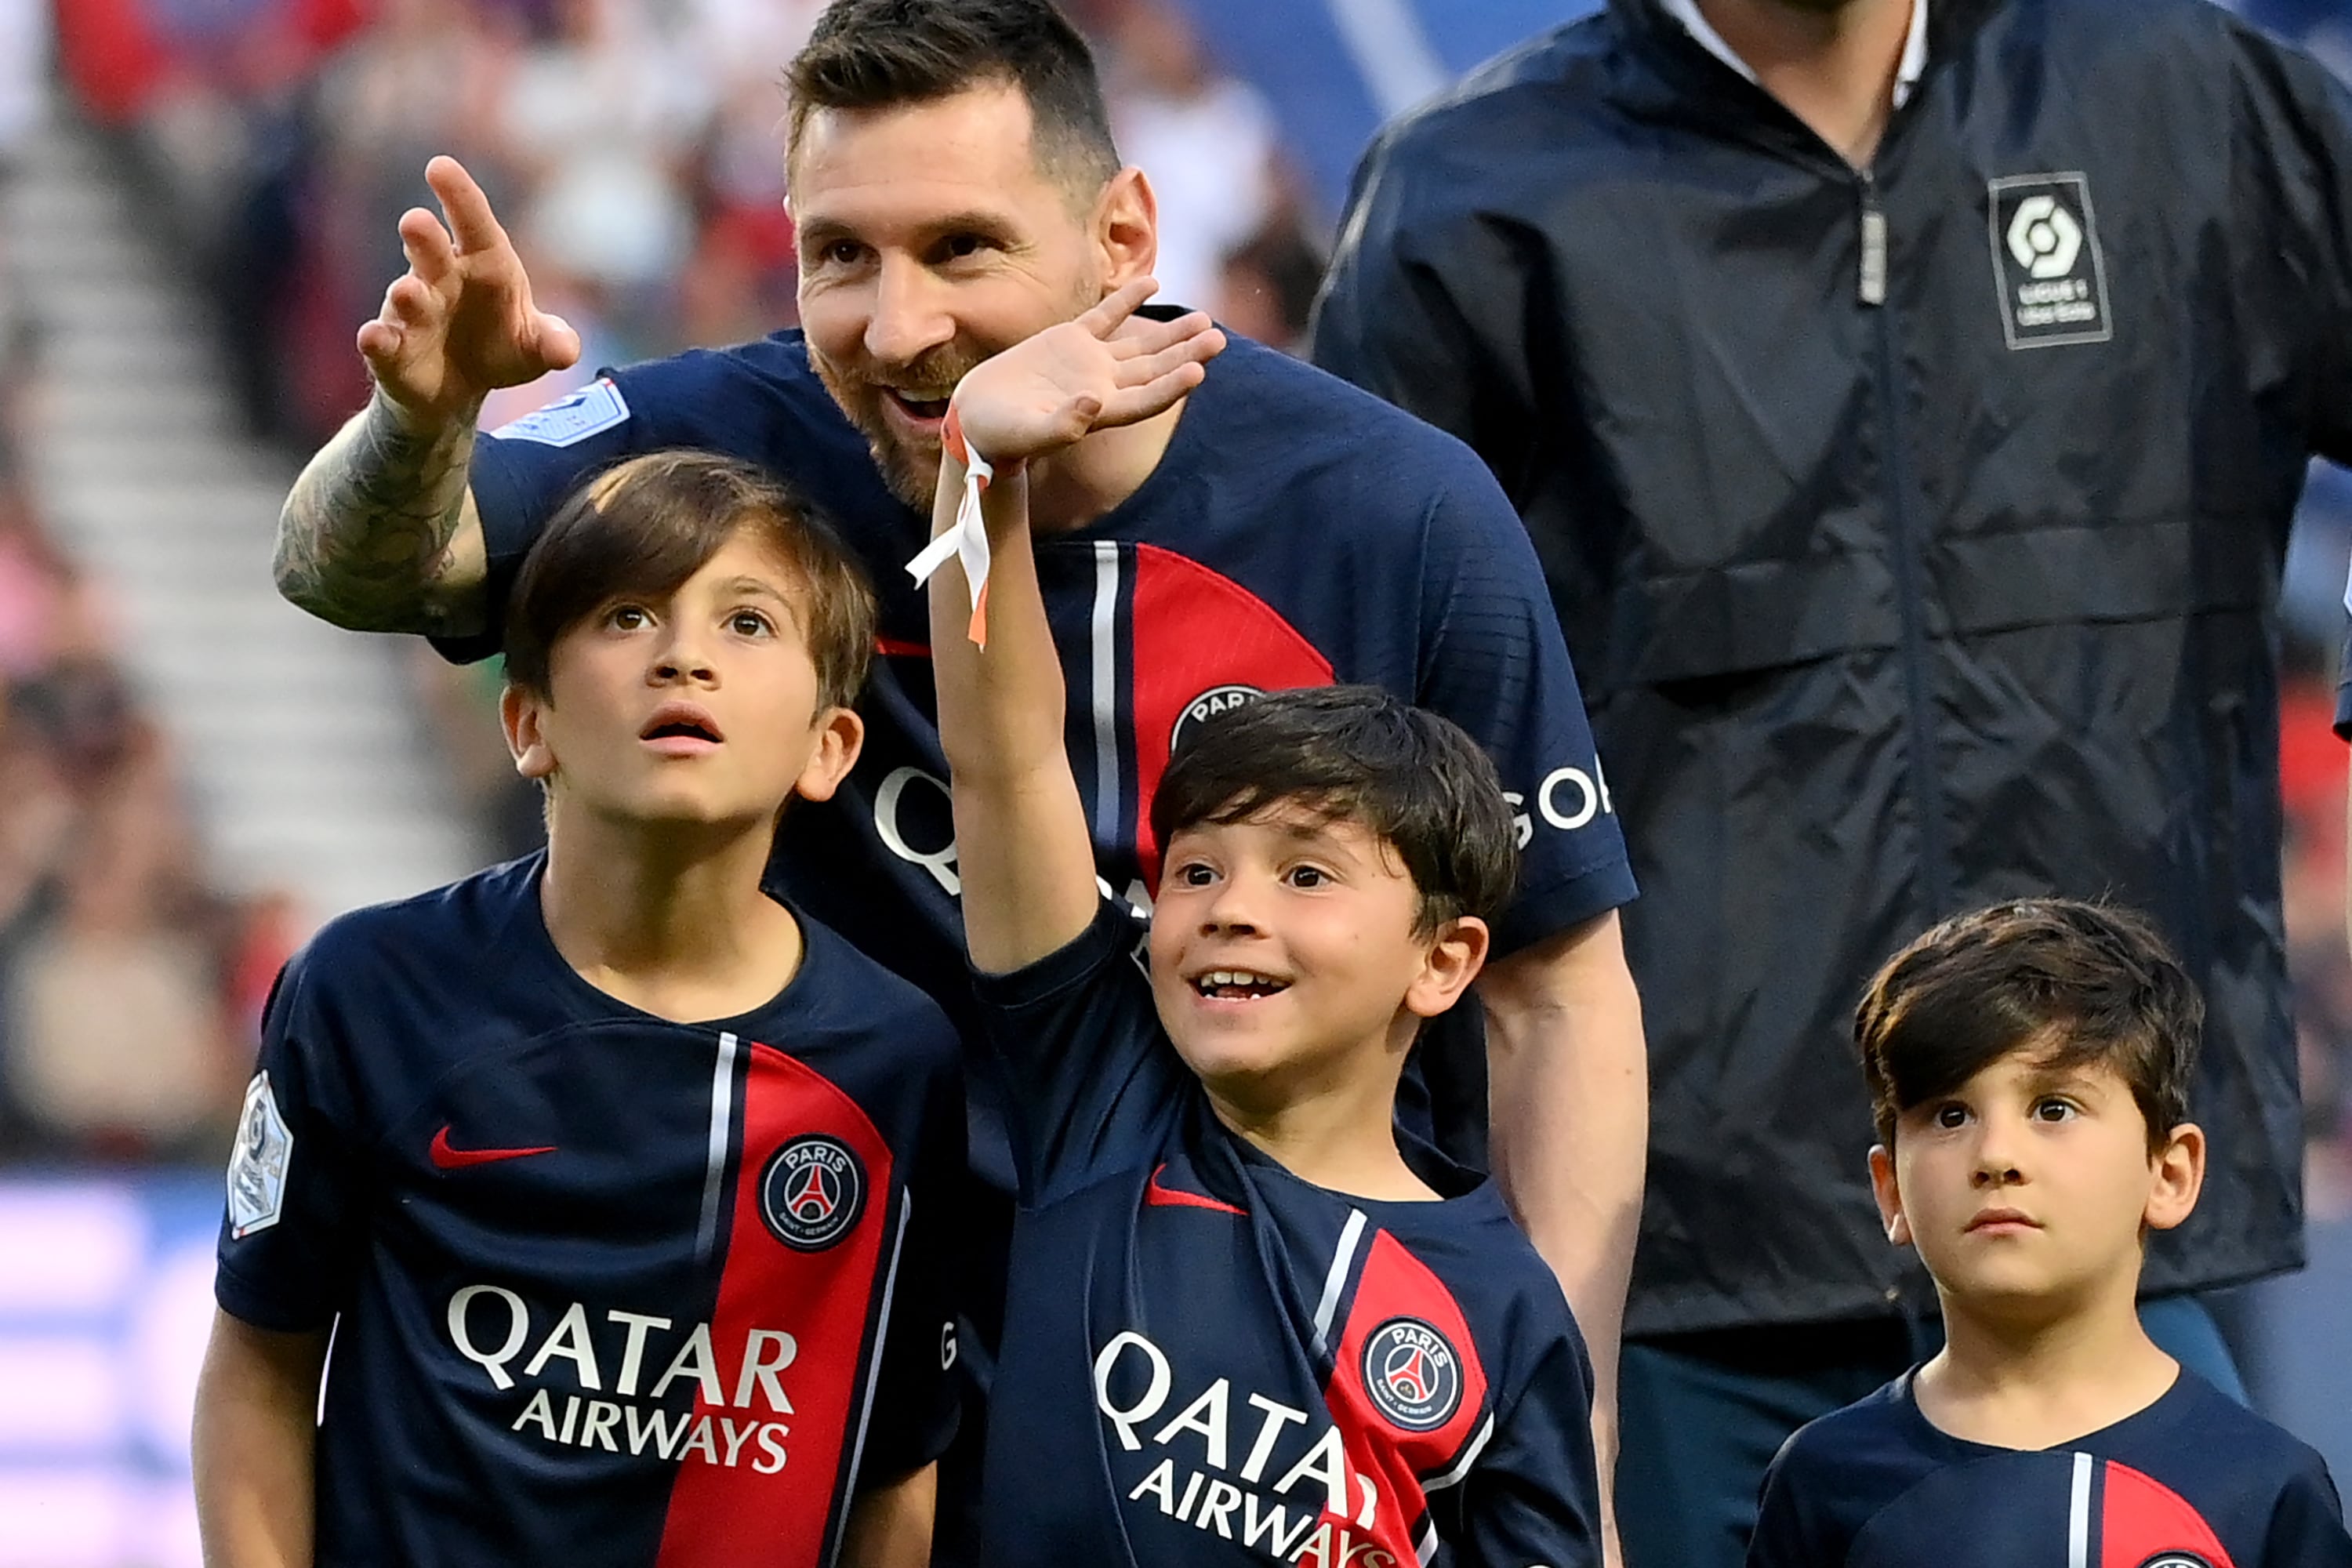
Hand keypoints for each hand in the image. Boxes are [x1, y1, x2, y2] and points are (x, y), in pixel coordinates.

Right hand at [356, 156, 582, 429]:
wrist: (461, 388)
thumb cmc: (500, 346)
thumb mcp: (535, 346)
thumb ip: (553, 342)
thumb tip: (566, 350)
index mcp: (483, 263)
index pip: (474, 225)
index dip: (460, 198)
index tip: (440, 167)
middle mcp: (440, 279)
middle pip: (431, 250)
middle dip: (424, 237)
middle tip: (415, 220)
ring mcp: (412, 314)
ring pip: (406, 297)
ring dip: (406, 294)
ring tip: (408, 291)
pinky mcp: (392, 351)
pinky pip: (381, 342)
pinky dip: (376, 339)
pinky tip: (372, 337)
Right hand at [948, 279, 1224, 465]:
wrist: (977, 419)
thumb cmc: (1000, 435)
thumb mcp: (1027, 433)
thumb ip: (1061, 425)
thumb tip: (1093, 404)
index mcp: (1098, 413)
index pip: (1145, 399)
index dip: (1171, 386)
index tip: (1198, 371)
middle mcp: (1102, 387)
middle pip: (1154, 370)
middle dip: (1186, 354)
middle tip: (1217, 339)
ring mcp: (1089, 363)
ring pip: (1139, 345)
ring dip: (1171, 333)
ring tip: (1204, 319)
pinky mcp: (1069, 341)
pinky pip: (1105, 316)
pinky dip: (1127, 300)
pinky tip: (1152, 283)